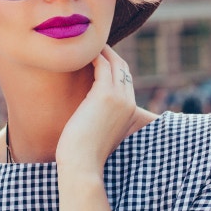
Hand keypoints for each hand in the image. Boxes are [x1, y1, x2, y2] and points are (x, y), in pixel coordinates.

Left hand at [55, 46, 137, 172]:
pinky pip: (102, 65)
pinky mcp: (104, 94)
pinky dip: (93, 56)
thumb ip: (101, 119)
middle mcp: (128, 102)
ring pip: (114, 62)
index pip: (125, 80)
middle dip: (109, 55)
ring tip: (84, 45)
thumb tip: (88, 112)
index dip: (113, 67)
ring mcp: (119, 97)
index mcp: (130, 112)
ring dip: (101, 51)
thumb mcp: (98, 133)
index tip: (98, 58)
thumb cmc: (84, 153)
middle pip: (123, 68)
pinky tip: (80, 54)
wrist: (82, 164)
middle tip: (92, 46)